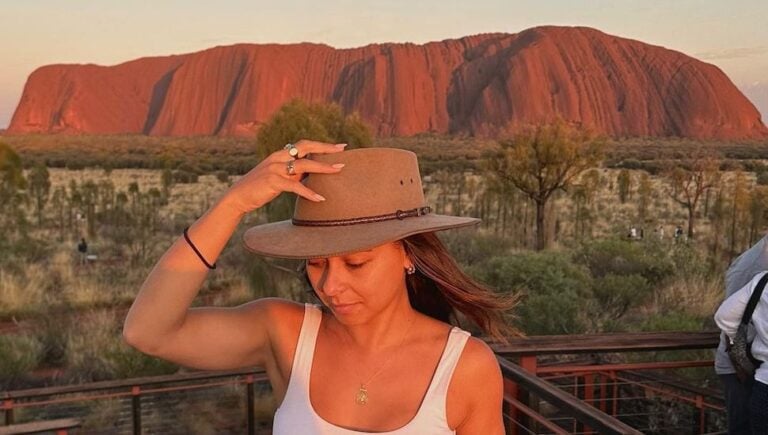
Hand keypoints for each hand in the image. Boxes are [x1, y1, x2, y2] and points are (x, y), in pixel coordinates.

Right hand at [221, 140, 345, 214]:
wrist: (238, 197)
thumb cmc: (260, 188)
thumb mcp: (279, 178)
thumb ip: (293, 174)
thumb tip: (313, 175)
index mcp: (280, 155)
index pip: (304, 145)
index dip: (322, 145)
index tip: (339, 146)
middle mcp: (278, 157)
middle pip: (306, 147)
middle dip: (325, 148)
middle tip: (343, 151)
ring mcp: (275, 168)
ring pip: (304, 165)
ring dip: (323, 167)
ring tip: (338, 171)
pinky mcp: (272, 181)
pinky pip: (295, 186)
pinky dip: (309, 192)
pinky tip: (320, 198)